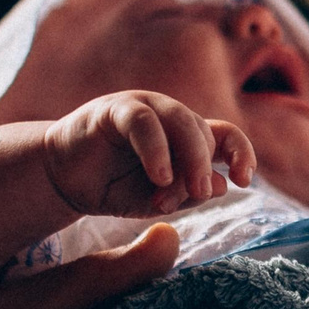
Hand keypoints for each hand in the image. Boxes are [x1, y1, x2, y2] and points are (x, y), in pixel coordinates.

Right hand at [43, 91, 254, 218]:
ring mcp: (146, 108)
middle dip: (202, 168)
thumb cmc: (114, 188)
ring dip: (190, 157)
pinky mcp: (116, 109)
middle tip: (196, 194)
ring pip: (183, 122)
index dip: (242, 154)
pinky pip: (145, 122)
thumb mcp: (158, 200)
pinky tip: (158, 176)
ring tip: (181, 188)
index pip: (228, 136)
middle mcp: (171, 118)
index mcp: (187, 139)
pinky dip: (157, 150)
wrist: (64, 181)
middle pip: (206, 135)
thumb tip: (221, 185)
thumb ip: (188, 194)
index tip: (244, 180)